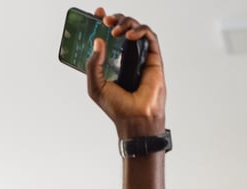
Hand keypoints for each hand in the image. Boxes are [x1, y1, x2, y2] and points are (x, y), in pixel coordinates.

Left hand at [85, 8, 165, 138]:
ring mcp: (140, 56)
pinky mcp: (153, 57)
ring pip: (137, 28)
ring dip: (127, 23)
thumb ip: (93, 64)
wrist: (134, 117)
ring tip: (116, 30)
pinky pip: (150, 36)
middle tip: (106, 21)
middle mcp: (125, 56)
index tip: (98, 13)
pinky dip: (140, 30)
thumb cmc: (116, 106)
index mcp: (111, 61)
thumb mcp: (95, 85)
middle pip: (122, 28)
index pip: (107, 36)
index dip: (103, 22)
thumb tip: (98, 41)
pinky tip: (129, 36)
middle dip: (115, 19)